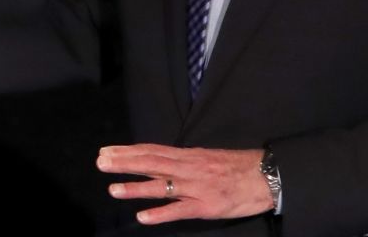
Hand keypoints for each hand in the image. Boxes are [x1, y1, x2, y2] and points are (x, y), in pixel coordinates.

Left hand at [97, 144, 272, 223]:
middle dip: (124, 163)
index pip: (152, 151)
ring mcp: (196, 187)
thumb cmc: (237, 166)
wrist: (266, 175)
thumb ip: (184, 160)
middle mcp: (188, 168)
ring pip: (161, 187)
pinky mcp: (206, 206)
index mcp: (188, 155)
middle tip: (101, 162)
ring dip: (135, 188)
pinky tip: (142, 217)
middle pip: (151, 164)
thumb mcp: (207, 157)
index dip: (128, 151)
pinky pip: (179, 210)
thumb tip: (161, 159)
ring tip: (112, 189)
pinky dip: (160, 213)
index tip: (107, 149)